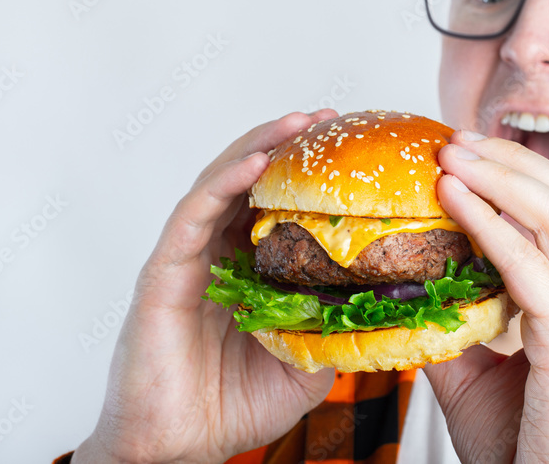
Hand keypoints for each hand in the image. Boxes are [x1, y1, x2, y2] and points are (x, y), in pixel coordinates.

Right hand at [73, 111, 338, 463]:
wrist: (179, 448)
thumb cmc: (232, 406)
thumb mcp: (305, 365)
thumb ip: (333, 329)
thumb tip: (384, 305)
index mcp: (246, 269)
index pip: (276, 205)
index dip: (307, 174)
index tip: (348, 146)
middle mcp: (216, 253)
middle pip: (250, 181)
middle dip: (287, 144)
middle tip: (329, 117)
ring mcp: (189, 258)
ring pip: (222, 184)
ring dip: (259, 147)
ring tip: (298, 122)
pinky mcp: (164, 271)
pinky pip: (195, 216)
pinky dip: (224, 184)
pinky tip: (255, 165)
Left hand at [424, 130, 548, 462]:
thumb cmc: (526, 450)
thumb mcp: (480, 374)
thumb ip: (456, 325)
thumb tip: (412, 286)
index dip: (522, 176)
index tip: (470, 154)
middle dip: (512, 162)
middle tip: (455, 139)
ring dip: (501, 177)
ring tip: (451, 154)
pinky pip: (531, 264)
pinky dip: (490, 224)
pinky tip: (453, 199)